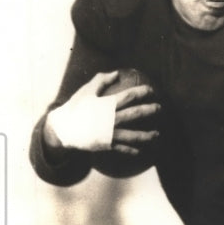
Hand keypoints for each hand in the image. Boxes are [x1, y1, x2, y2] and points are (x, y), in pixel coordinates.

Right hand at [44, 70, 161, 153]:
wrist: (64, 129)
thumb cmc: (76, 107)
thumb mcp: (86, 91)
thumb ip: (101, 80)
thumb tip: (116, 73)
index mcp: (107, 105)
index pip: (129, 96)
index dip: (142, 92)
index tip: (151, 91)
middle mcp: (111, 119)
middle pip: (135, 114)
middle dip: (149, 111)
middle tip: (159, 108)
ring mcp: (110, 133)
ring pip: (133, 135)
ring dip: (146, 135)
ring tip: (157, 134)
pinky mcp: (107, 144)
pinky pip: (122, 148)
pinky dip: (132, 150)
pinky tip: (141, 151)